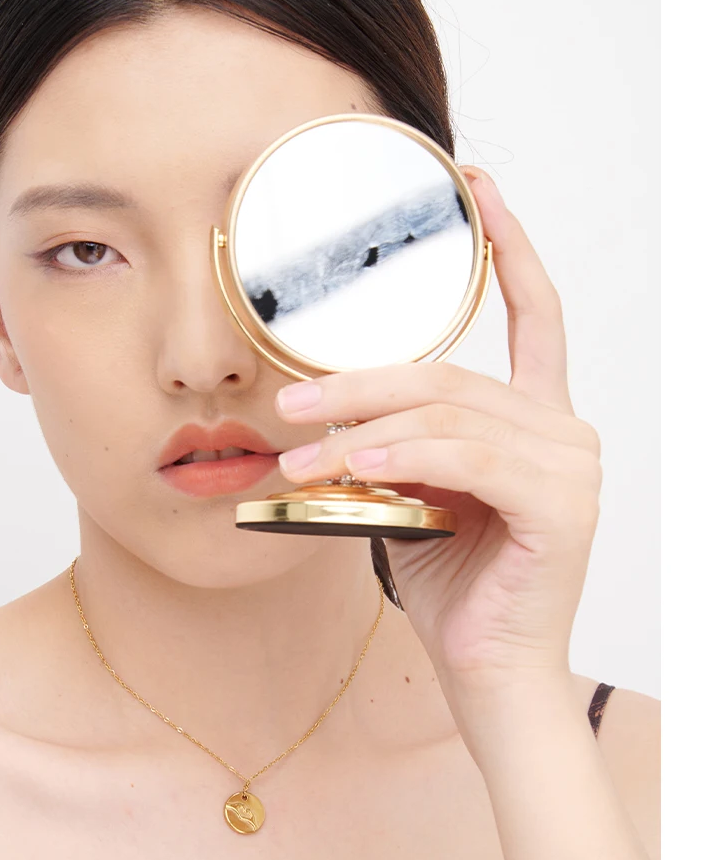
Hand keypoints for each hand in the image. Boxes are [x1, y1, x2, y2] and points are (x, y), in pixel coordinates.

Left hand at [274, 167, 601, 699]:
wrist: (488, 673)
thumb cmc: (453, 585)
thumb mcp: (414, 496)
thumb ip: (396, 444)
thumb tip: (335, 408)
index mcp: (537, 420)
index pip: (534, 314)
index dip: (507, 246)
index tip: (475, 185)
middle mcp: (563, 432)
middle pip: (452, 374)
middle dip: (360, 381)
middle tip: (290, 399)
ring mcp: (570, 465)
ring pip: (448, 413)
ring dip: (360, 426)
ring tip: (296, 446)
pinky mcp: (560, 503)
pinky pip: (465, 456)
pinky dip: (401, 456)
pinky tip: (353, 465)